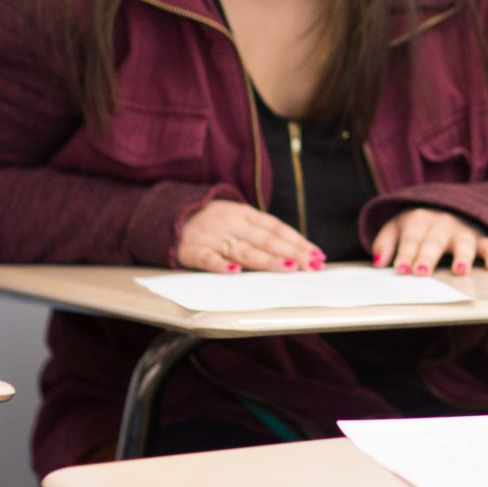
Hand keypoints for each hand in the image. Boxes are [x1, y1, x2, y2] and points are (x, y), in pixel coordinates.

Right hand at [175, 201, 320, 272]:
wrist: (171, 214)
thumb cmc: (214, 223)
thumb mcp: (238, 219)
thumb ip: (262, 234)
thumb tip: (296, 255)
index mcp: (245, 213)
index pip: (277, 228)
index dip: (298, 241)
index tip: (317, 255)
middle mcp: (231, 223)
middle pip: (265, 240)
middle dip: (291, 253)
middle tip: (311, 265)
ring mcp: (212, 236)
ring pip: (243, 249)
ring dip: (266, 260)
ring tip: (287, 268)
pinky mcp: (192, 249)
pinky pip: (207, 258)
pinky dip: (219, 265)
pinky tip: (234, 272)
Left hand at [371, 208, 487, 276]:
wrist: (450, 204)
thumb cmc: (420, 224)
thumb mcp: (398, 225)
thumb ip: (385, 242)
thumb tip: (378, 263)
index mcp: (419, 219)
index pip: (411, 239)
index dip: (405, 254)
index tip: (400, 270)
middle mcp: (442, 223)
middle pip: (434, 242)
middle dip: (427, 257)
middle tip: (421, 272)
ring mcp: (462, 230)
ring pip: (463, 243)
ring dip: (462, 256)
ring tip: (460, 270)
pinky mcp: (480, 238)